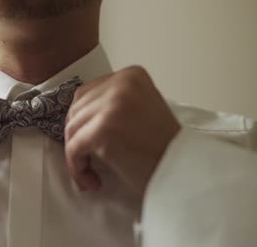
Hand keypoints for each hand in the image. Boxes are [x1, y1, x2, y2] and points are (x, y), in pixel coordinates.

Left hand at [65, 66, 180, 193]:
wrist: (184, 172)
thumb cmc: (163, 148)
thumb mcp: (141, 108)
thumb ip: (114, 102)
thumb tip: (79, 114)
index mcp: (131, 75)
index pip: (87, 93)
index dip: (83, 121)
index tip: (89, 143)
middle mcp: (121, 83)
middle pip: (76, 109)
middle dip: (76, 137)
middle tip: (87, 161)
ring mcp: (112, 104)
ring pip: (72, 129)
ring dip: (77, 155)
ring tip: (92, 174)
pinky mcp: (103, 128)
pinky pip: (74, 148)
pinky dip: (77, 168)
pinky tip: (93, 181)